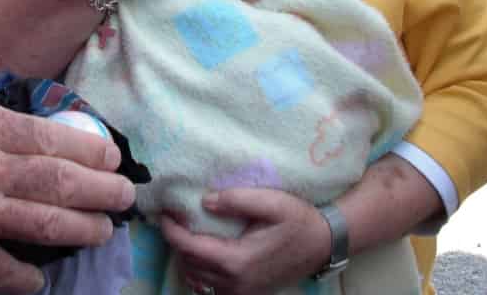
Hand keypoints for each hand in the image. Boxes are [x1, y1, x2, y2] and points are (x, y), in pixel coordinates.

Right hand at [0, 97, 135, 291]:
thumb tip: (33, 131)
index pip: (50, 135)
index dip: (90, 149)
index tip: (109, 156)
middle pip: (62, 180)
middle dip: (104, 190)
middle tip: (124, 196)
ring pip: (50, 224)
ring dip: (85, 230)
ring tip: (101, 230)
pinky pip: (12, 272)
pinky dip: (31, 276)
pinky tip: (39, 273)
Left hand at [158, 188, 328, 294]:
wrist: (323, 245)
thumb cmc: (299, 221)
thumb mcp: (272, 202)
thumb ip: (237, 200)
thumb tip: (205, 201)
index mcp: (237, 261)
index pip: (189, 248)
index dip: (171, 230)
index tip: (164, 212)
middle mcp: (235, 282)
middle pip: (189, 264)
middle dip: (176, 241)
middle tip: (174, 217)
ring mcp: (240, 291)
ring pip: (196, 278)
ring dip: (186, 255)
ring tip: (185, 230)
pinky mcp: (246, 292)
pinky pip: (210, 286)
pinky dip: (199, 269)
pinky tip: (203, 250)